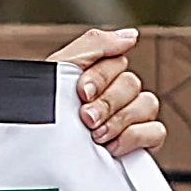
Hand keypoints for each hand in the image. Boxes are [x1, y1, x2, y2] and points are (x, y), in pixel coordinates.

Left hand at [46, 27, 164, 159]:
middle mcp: (117, 94)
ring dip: (118, 120)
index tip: (81, 93)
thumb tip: (131, 35)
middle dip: (106, 102)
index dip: (100, 77)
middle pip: (132, 84)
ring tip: (94, 135)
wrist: (35, 154)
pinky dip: (135, 138)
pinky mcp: (141, 143)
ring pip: (147, 104)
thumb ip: (94, 45)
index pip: (117, 62)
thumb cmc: (42, 113)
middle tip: (86, 118)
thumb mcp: (58, 71)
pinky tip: (112, 146)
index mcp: (98, 75)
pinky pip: (156, 131)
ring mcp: (131, 118)